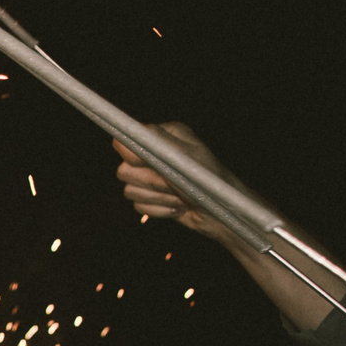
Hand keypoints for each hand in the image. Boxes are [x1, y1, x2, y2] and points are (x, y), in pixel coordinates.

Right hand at [113, 124, 241, 247]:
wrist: (222, 213)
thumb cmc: (209, 181)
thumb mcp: (184, 155)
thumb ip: (155, 140)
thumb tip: (127, 131)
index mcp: (163, 137)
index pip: (124, 142)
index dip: (132, 157)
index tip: (150, 165)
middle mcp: (155, 155)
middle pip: (123, 171)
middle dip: (151, 183)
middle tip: (173, 184)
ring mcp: (152, 177)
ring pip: (130, 191)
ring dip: (158, 198)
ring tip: (180, 197)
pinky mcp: (152, 197)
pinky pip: (138, 206)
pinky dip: (159, 209)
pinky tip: (177, 207)